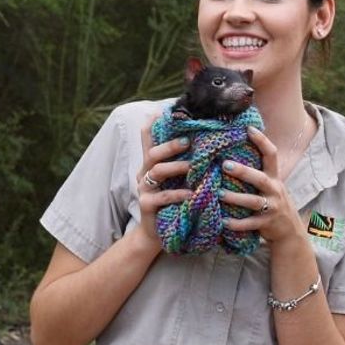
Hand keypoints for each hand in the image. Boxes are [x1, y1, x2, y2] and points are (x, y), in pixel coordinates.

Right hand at [133, 133, 194, 250]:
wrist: (157, 233)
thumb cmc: (172, 202)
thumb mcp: (175, 180)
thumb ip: (182, 162)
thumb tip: (200, 139)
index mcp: (151, 164)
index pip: (147, 139)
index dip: (152, 125)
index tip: (162, 111)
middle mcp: (144, 173)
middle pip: (153, 153)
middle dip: (171, 145)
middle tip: (189, 141)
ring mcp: (144, 189)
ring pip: (158, 171)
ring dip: (177, 166)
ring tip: (194, 166)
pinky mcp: (146, 205)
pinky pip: (162, 196)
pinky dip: (177, 193)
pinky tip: (191, 193)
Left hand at [219, 127, 299, 242]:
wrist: (290, 230)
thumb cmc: (273, 202)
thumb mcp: (270, 185)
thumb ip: (257, 171)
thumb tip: (234, 151)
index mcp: (274, 177)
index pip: (271, 155)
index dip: (262, 141)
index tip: (248, 129)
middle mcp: (274, 190)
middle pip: (260, 179)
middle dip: (243, 171)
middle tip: (225, 164)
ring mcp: (271, 208)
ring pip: (254, 202)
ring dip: (236, 198)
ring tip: (219, 193)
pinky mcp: (266, 224)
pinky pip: (250, 223)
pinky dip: (237, 223)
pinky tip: (223, 221)